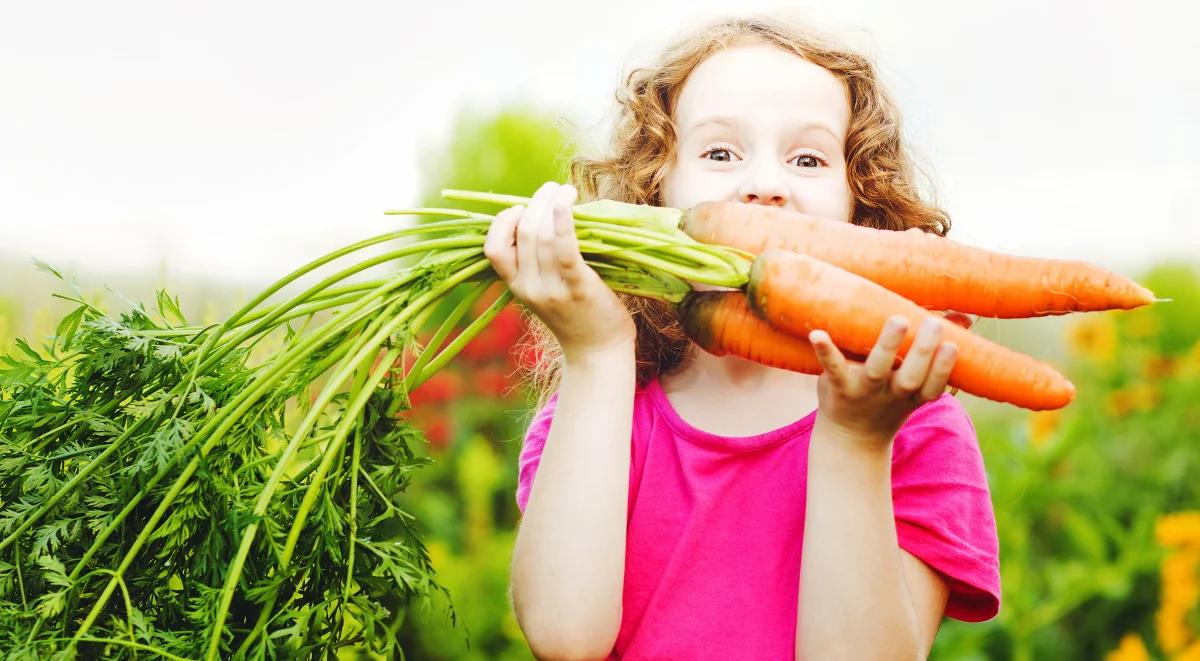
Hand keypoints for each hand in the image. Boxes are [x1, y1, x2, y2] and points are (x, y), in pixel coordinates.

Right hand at [484, 181, 634, 361]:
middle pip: (523, 232)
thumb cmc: (578, 316)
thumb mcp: (546, 291)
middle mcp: (528, 287)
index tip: (524, 209)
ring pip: (541, 235)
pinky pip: (564, 249)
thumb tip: (545, 217)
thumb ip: (539, 263)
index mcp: (517, 287)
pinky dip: (563, 221)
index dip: (504, 221)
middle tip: (553, 188)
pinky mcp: (577, 287)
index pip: (493, 248)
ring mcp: (551, 288)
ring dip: (552, 204)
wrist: (599, 353)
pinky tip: (567, 202)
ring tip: (566, 190)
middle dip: (536, 202)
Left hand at [806, 312, 968, 448]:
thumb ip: (935, 352)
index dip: (943, 369)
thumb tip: (966, 318)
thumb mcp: (915, 384)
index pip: (934, 385)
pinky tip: (817, 334)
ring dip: (888, 346)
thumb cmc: (888, 398)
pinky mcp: (839, 386)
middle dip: (924, 353)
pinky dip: (826, 352)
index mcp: (914, 394)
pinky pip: (833, 368)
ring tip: (899, 320)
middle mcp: (891, 393)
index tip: (954, 345)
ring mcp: (864, 390)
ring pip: (877, 370)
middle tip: (934, 323)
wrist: (849, 435)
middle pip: (910, 377)